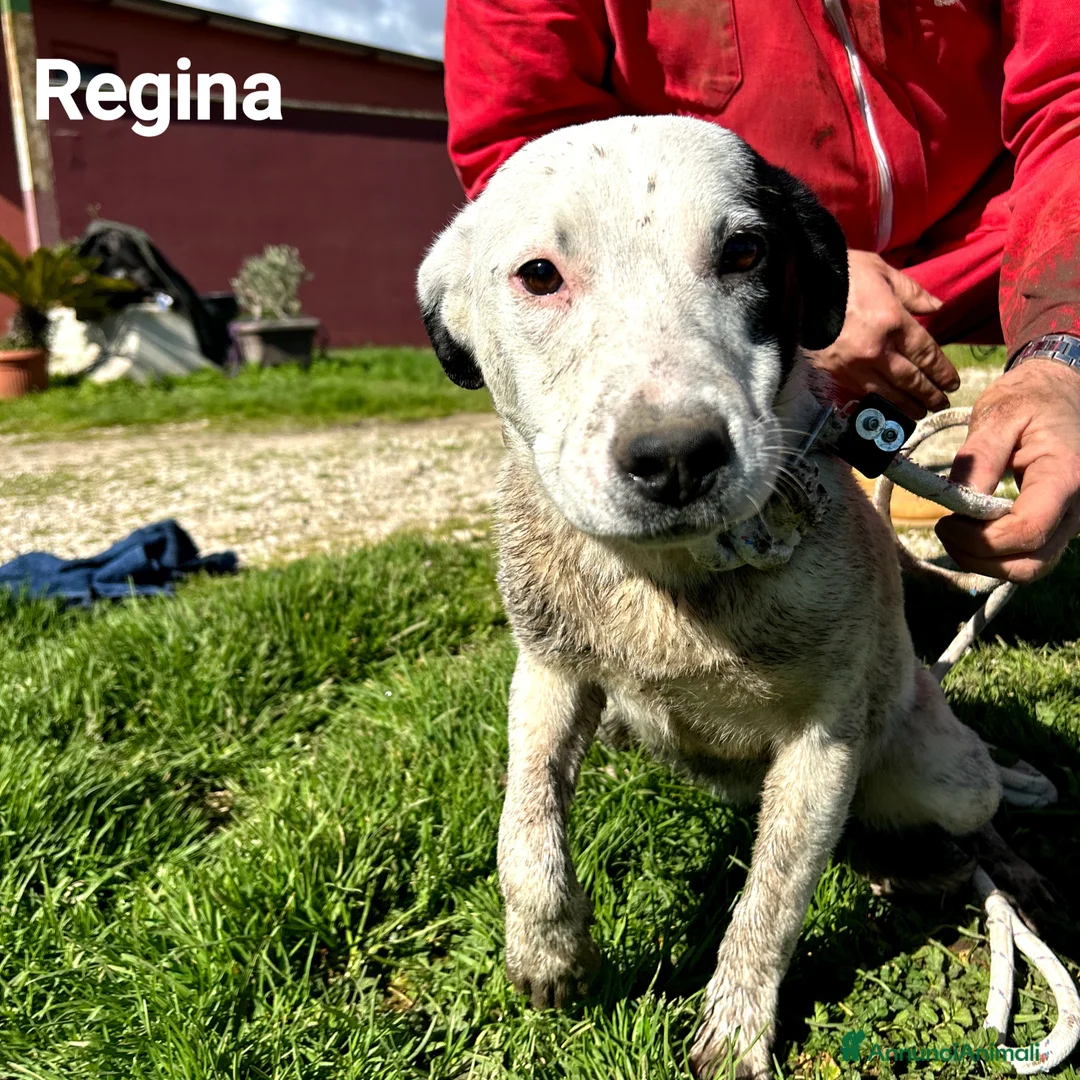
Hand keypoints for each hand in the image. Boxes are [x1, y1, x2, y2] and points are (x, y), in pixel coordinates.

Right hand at [808, 250, 959, 416]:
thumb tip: (938, 308)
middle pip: (909, 379)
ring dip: (906, 405)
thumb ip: (913, 293)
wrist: (796, 285)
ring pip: (886, 392)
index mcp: (893, 322)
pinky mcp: (833, 371)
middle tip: (941, 404)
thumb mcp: (883, 271)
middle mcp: (876, 349)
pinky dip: (878, 400)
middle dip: (928, 394)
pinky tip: (887, 405)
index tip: (951, 384)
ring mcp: (852, 364)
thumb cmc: (844, 273)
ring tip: (919, 413)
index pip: (925, 354)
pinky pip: (860, 391)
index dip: (941, 372)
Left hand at [936, 358, 1079, 581]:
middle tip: (945, 529)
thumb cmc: (1030, 400)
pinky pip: (1030, 555)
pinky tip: (972, 532)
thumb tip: (957, 504)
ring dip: (986, 562)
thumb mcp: (999, 416)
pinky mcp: (1059, 524)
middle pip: (1030, 564)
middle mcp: (1078, 506)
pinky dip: (997, 555)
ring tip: (955, 532)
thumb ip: (978, 460)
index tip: (945, 522)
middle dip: (980, 559)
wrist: (1060, 392)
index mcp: (1065, 475)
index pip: (1027, 531)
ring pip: (1031, 567)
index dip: (980, 540)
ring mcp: (1072, 520)